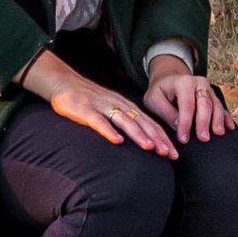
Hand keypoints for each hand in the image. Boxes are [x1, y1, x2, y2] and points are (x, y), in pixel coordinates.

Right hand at [21, 46, 178, 155]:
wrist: (64, 82)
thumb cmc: (89, 100)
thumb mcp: (111, 108)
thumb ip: (124, 121)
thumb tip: (143, 139)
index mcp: (126, 106)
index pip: (148, 122)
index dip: (162, 137)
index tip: (173, 153)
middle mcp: (118, 105)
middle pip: (141, 122)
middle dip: (157, 138)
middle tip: (169, 154)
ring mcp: (102, 106)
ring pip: (124, 121)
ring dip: (138, 134)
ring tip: (150, 147)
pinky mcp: (85, 110)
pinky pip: (99, 121)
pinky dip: (109, 130)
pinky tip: (117, 141)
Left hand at [143, 54, 232, 141]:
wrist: (169, 79)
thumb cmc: (160, 91)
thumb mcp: (154, 99)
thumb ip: (165, 112)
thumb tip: (178, 126)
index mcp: (183, 82)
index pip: (187, 104)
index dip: (186, 123)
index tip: (184, 139)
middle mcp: (199, 83)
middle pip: (205, 103)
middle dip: (204, 122)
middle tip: (203, 138)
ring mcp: (208, 89)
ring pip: (216, 104)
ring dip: (218, 120)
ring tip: (218, 134)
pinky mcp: (213, 96)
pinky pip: (221, 107)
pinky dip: (226, 117)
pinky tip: (229, 128)